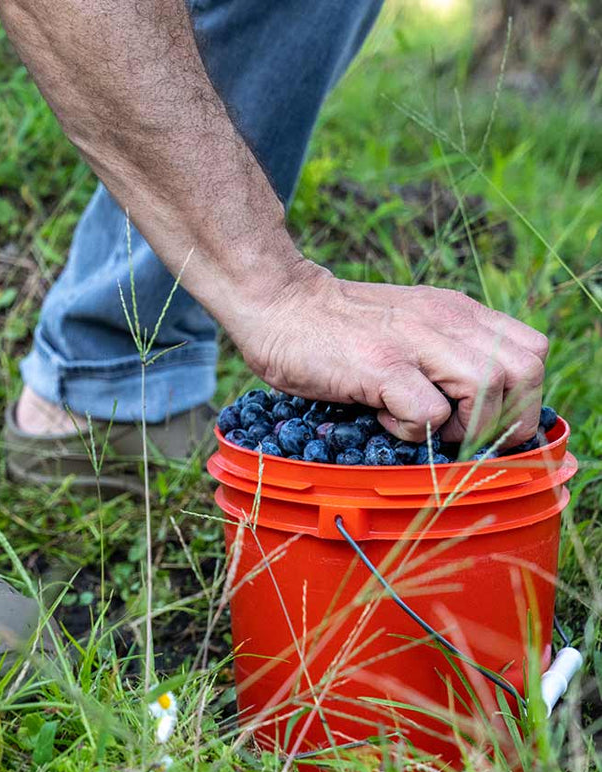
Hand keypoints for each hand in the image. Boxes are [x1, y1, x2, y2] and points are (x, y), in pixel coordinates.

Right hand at [229, 261, 548, 442]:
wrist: (278, 301)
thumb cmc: (334, 326)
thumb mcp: (406, 325)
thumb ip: (441, 351)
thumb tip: (468, 407)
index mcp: (457, 312)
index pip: (531, 352)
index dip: (521, 398)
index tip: (484, 423)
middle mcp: (446, 321)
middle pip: (525, 371)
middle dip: (503, 418)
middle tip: (461, 433)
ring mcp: (414, 342)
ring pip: (490, 389)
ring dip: (464, 425)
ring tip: (424, 425)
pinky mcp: (380, 367)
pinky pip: (428, 412)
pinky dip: (415, 431)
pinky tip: (384, 418)